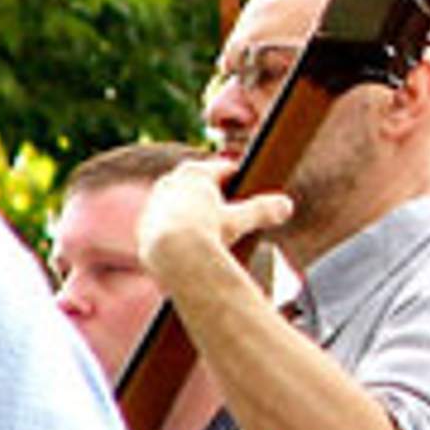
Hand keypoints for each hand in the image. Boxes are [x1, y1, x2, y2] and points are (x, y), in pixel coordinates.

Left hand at [138, 159, 292, 283]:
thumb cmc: (207, 234)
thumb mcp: (240, 221)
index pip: (224, 170)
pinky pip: (165, 224)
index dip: (239, 181)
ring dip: (191, 213)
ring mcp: (155, 203)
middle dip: (214, 197)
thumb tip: (286, 205)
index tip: (248, 191)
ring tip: (207, 231)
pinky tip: (186, 245)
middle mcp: (171, 181)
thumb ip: (262, 210)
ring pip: (179, 203)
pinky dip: (176, 231)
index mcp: (195, 173)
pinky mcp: (144, 225)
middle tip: (228, 214)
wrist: (172, 259)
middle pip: (199, 184)